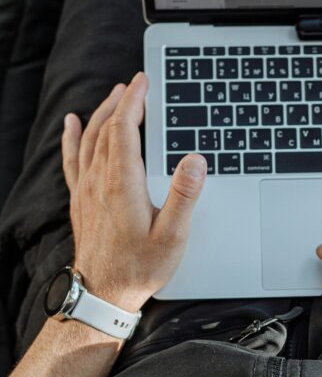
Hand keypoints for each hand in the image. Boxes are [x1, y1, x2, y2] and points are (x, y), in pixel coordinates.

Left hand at [61, 73, 205, 311]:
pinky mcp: (80, 200)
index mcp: (123, 185)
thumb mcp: (172, 236)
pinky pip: (72, 158)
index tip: (143, 82)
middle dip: (122, 102)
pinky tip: (73, 124)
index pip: (125, 129)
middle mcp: (100, 181)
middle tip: (136, 85)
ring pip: (90, 139)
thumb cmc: (140, 268)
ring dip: (103, 113)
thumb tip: (195, 160)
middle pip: (107, 128)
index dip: (134, 102)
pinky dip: (73, 137)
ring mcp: (86, 190)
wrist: (103, 294)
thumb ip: (185, 196)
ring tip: (115, 95)